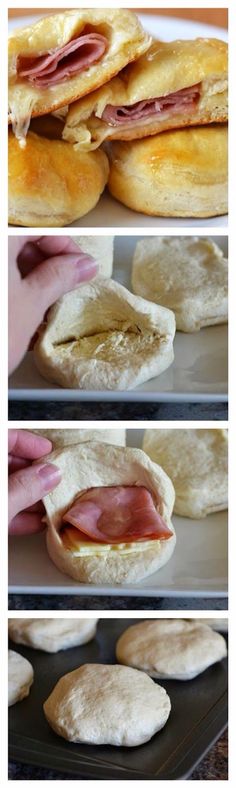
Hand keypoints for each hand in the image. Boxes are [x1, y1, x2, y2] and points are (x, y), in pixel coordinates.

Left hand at [8, 235, 97, 372]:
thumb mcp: (30, 304)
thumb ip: (59, 277)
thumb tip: (82, 265)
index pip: (38, 227)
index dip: (65, 246)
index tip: (80, 268)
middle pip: (19, 242)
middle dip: (45, 263)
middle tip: (65, 288)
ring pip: (6, 263)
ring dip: (27, 279)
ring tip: (42, 307)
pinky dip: (9, 292)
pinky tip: (19, 314)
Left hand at [8, 430, 60, 534]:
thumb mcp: (2, 503)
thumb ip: (25, 488)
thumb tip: (50, 474)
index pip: (7, 437)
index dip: (29, 442)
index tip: (50, 453)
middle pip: (9, 464)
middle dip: (34, 474)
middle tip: (55, 481)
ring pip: (7, 488)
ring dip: (29, 497)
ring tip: (52, 504)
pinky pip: (2, 509)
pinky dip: (17, 514)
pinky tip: (35, 522)